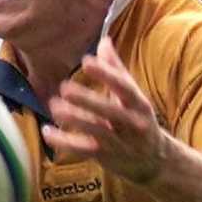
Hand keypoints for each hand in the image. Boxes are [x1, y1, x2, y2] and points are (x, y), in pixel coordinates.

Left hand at [44, 36, 167, 185]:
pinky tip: (47, 131)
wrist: (154, 161)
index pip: (125, 88)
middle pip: (110, 112)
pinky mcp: (106, 157)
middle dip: (88, 100)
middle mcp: (132, 124)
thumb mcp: (133, 96)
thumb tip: (104, 40)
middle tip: (64, 88)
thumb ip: (116, 69)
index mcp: (139, 104)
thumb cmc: (138, 120)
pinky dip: (64, 142)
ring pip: (96, 131)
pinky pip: (83, 150)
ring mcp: (120, 142)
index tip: (87, 62)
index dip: (107, 75)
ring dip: (75, 120)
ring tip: (54, 107)